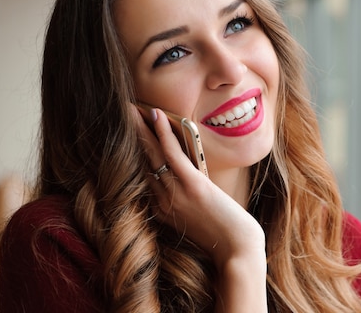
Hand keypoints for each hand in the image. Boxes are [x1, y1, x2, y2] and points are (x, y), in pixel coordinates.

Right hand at [132, 105, 265, 268]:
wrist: (237, 251)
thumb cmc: (222, 236)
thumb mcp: (195, 216)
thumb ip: (184, 197)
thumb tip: (183, 174)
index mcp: (161, 209)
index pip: (143, 173)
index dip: (135, 150)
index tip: (130, 132)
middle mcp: (162, 200)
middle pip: (142, 160)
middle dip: (132, 135)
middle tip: (123, 113)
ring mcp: (175, 193)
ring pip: (153, 154)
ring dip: (141, 129)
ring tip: (132, 109)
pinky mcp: (192, 186)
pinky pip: (173, 155)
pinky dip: (163, 134)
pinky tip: (156, 116)